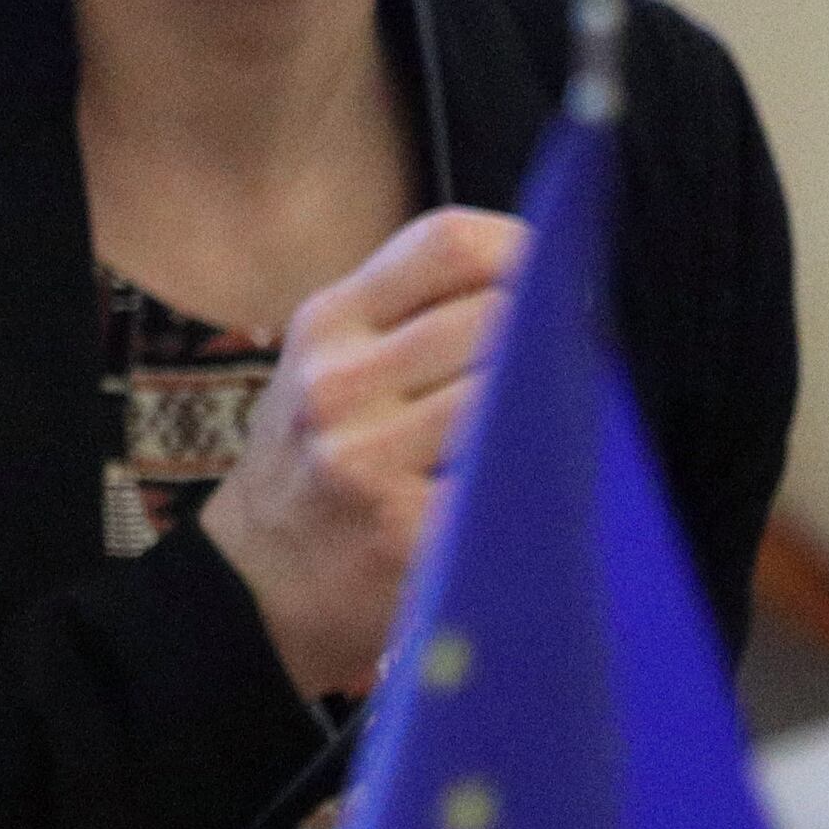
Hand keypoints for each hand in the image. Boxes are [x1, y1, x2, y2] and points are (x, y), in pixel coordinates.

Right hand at [198, 207, 529, 698]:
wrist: (252, 584)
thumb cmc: (311, 461)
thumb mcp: (324, 365)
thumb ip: (407, 318)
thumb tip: (548, 287)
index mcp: (325, 325)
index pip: (447, 244)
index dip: (525, 248)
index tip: (557, 279)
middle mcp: (338, 384)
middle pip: (497, 316)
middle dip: (551, 337)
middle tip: (576, 362)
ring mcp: (366, 460)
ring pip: (511, 398)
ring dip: (554, 410)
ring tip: (560, 425)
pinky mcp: (404, 533)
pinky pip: (509, 483)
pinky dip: (539, 480)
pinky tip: (534, 486)